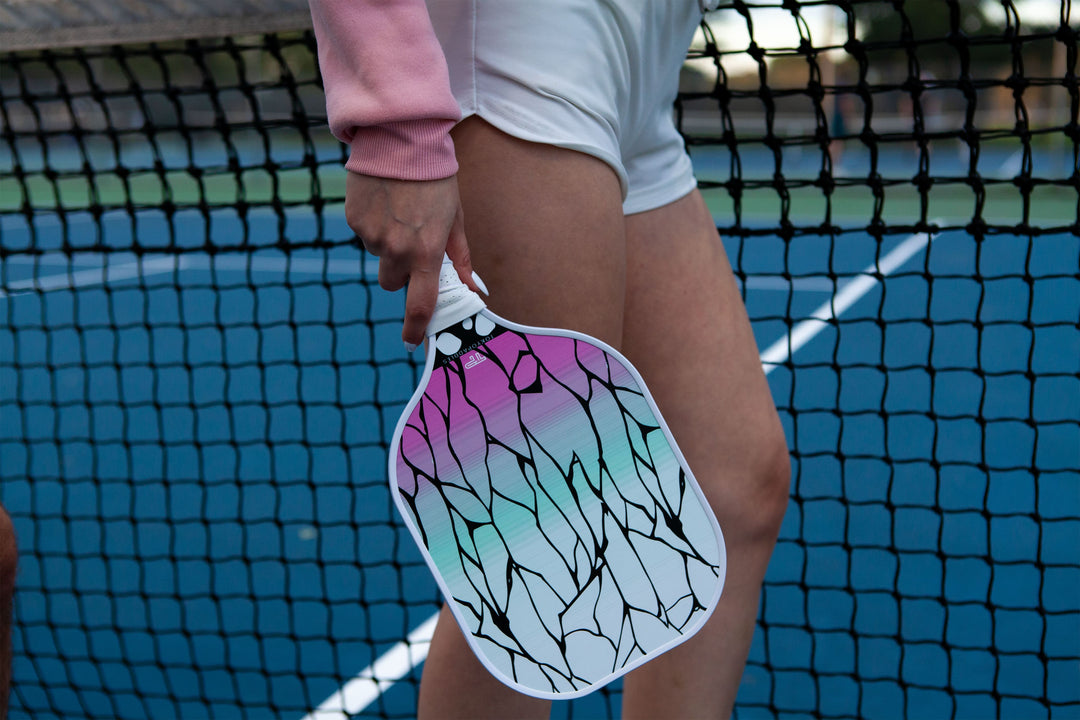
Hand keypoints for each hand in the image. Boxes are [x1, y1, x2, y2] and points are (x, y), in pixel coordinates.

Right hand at [344, 172, 476, 348]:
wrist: (401, 138)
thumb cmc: (437, 177)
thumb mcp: (456, 218)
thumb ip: (460, 257)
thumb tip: (474, 288)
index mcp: (426, 252)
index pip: (419, 304)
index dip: (415, 329)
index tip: (411, 342)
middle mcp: (395, 250)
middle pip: (392, 282)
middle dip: (401, 270)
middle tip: (411, 242)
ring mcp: (371, 236)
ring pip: (378, 256)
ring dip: (387, 244)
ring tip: (399, 211)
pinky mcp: (354, 220)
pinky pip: (364, 234)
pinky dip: (373, 225)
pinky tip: (384, 201)